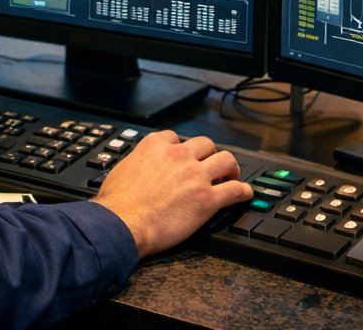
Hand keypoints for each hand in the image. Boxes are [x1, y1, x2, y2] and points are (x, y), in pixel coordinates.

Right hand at [92, 131, 253, 256]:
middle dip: (209, 155)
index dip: (183, 149)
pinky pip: (236, 190)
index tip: (184, 158)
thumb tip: (137, 170)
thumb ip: (136, 163)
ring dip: (230, 167)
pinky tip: (245, 194)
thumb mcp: (121, 170)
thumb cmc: (117, 204)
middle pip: (206, 144)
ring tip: (231, 176)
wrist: (122, 224)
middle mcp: (178, 156)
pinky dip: (244, 191)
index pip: (176, 138)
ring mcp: (195, 176)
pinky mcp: (208, 199)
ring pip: (226, 160)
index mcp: (155, 146)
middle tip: (210, 166)